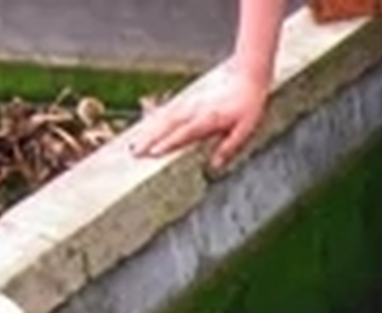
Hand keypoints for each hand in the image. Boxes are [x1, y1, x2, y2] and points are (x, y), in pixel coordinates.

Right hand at [130, 62, 270, 171]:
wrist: (246, 78)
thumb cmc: (248, 105)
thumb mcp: (245, 130)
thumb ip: (228, 148)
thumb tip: (215, 166)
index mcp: (208, 119)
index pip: (184, 133)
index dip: (169, 143)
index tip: (154, 152)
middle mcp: (195, 110)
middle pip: (167, 125)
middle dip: (150, 139)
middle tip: (134, 152)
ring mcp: (189, 104)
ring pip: (163, 118)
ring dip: (148, 131)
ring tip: (134, 144)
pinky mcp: (188, 101)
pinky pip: (167, 112)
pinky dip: (155, 121)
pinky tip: (146, 129)